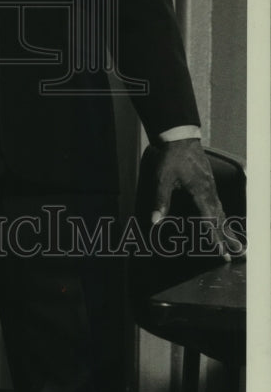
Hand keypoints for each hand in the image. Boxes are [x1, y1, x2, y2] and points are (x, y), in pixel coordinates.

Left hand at [150, 139, 239, 260]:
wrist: (180, 138)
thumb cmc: (171, 158)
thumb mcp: (162, 179)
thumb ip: (160, 201)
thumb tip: (155, 221)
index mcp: (200, 193)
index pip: (209, 221)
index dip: (214, 238)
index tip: (222, 252)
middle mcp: (209, 192)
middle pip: (220, 219)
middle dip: (227, 237)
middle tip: (236, 253)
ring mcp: (211, 187)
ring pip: (221, 211)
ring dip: (228, 228)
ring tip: (236, 242)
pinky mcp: (209, 182)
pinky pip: (218, 203)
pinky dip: (223, 216)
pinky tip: (222, 219)